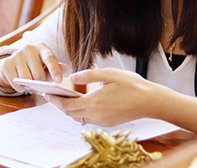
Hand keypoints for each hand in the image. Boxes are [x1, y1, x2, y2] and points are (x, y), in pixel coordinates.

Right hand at [0, 43, 65, 92]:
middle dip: (39, 82)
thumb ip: (56, 68)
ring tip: (30, 82)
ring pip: (27, 79)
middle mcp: (29, 48)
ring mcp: (17, 54)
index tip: (59, 81)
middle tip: (38, 82)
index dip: (55, 70)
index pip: (50, 58)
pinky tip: (21, 84)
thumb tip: (65, 68)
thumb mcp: (47, 66)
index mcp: (42, 48)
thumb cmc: (36, 65)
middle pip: (38, 74)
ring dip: (29, 85)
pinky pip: (16, 82)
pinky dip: (20, 88)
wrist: (15, 63)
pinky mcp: (7, 63)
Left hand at [45, 67, 168, 126]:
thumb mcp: (109, 73)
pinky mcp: (108, 123)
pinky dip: (81, 111)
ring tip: (64, 97)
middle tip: (51, 95)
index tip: (46, 93)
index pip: (67, 105)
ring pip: (79, 117)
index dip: (55, 100)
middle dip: (59, 104)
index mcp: (94, 102)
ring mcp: (102, 121)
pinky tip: (81, 101)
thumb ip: (89, 74)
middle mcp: (96, 115)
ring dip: (70, 109)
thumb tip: (74, 76)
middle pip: (70, 113)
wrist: (150, 101)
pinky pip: (88, 119)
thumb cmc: (132, 85)